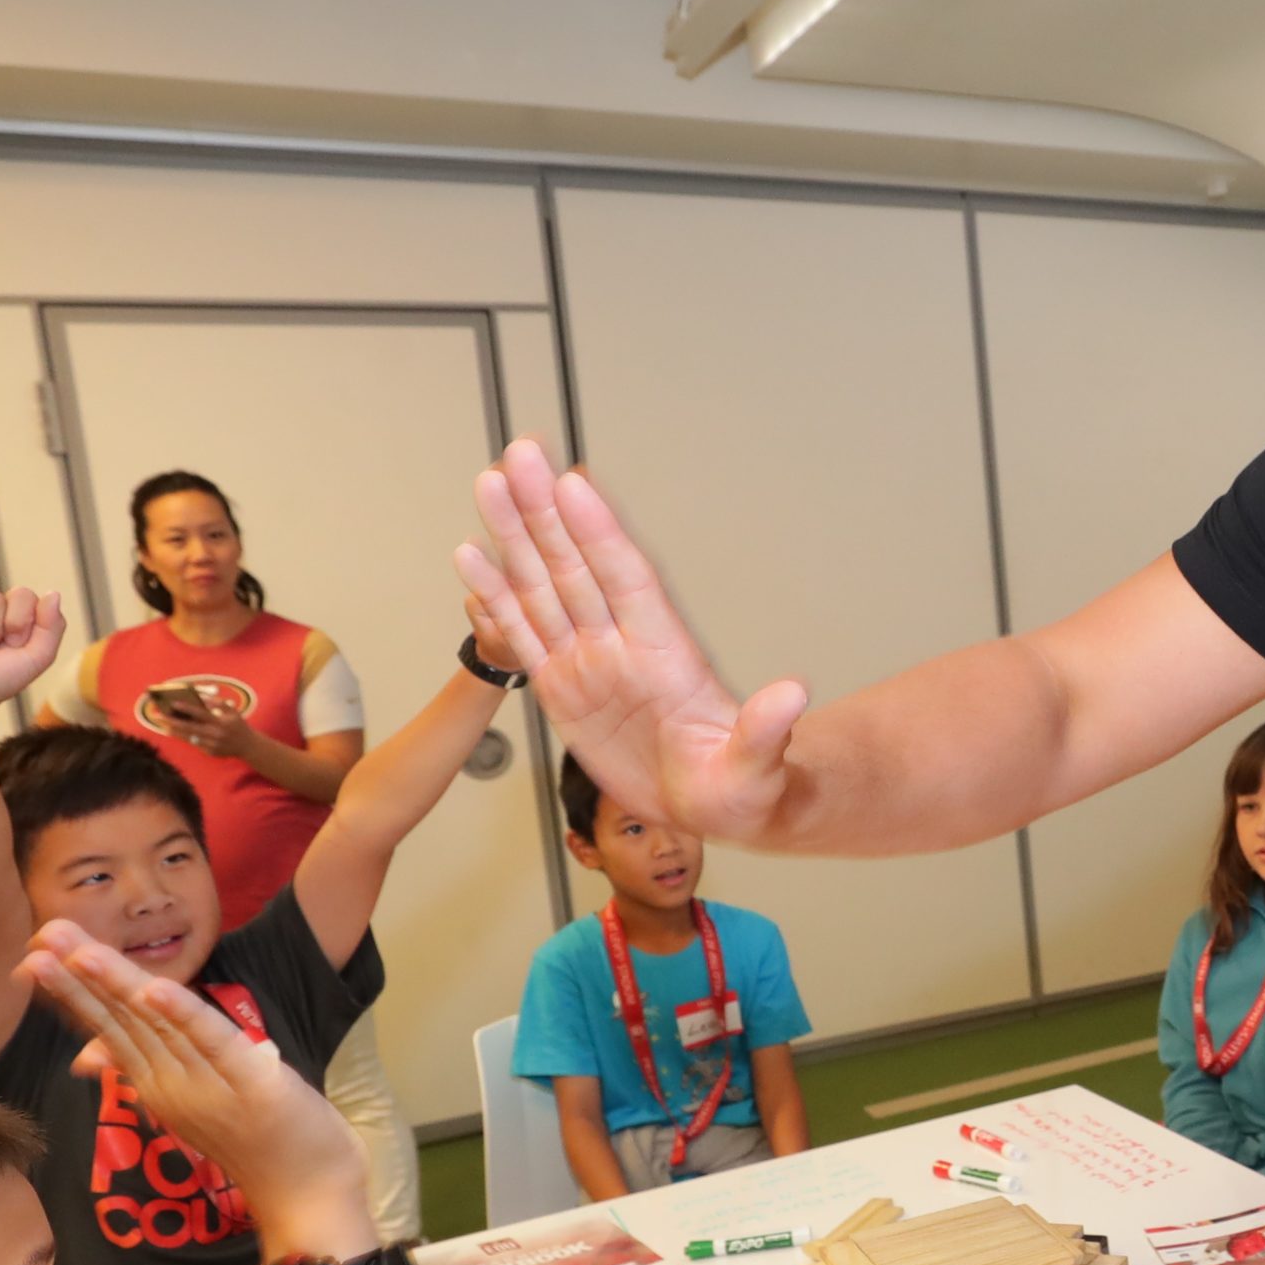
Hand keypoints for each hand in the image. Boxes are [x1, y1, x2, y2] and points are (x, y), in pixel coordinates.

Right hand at [14, 921, 373, 1254]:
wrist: (307, 1195)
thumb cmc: (256, 1140)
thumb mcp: (192, 1100)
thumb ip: (147, 1068)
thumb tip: (87, 1054)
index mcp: (157, 1080)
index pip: (106, 1026)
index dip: (71, 989)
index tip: (34, 951)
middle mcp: (171, 1083)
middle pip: (119, 1021)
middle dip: (77, 979)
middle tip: (37, 938)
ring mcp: (208, 1086)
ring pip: (154, 1026)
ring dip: (117, 986)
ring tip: (79, 952)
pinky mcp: (253, 1086)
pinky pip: (213, 1043)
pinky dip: (183, 1015)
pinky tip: (155, 988)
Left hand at [150, 687, 261, 761]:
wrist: (247, 746)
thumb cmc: (238, 724)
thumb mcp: (232, 710)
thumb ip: (218, 703)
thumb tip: (201, 697)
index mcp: (220, 722)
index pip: (200, 714)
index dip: (187, 708)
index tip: (173, 703)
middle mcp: (215, 734)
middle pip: (190, 727)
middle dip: (172, 722)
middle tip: (158, 717)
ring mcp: (212, 745)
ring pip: (189, 737)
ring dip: (174, 731)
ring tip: (162, 725)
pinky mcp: (210, 752)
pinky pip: (194, 744)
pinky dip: (184, 738)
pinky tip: (175, 733)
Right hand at [453, 440, 806, 840]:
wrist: (714, 810)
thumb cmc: (741, 788)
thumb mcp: (756, 768)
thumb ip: (765, 730)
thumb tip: (795, 696)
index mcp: (667, 654)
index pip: (627, 580)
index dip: (600, 533)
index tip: (573, 484)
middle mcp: (624, 644)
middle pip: (577, 565)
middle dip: (547, 510)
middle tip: (519, 454)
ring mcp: (590, 661)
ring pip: (543, 587)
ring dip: (515, 536)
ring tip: (488, 484)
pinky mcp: (562, 689)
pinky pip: (522, 634)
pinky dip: (495, 597)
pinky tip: (470, 554)